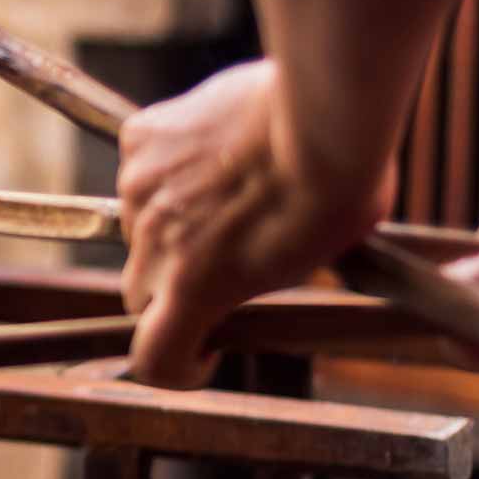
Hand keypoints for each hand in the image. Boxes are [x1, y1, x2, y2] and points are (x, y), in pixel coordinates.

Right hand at [117, 60, 396, 387]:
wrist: (330, 113)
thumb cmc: (338, 190)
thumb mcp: (310, 261)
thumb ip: (260, 276)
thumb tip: (264, 268)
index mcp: (195, 289)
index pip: (153, 357)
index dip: (175, 365)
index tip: (203, 353)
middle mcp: (155, 245)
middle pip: (140, 285)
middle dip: (173, 281)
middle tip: (223, 254)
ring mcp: (140, 189)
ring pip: (141, 220)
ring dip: (172, 215)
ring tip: (229, 183)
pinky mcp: (142, 138)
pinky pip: (144, 159)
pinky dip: (170, 159)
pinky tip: (216, 142)